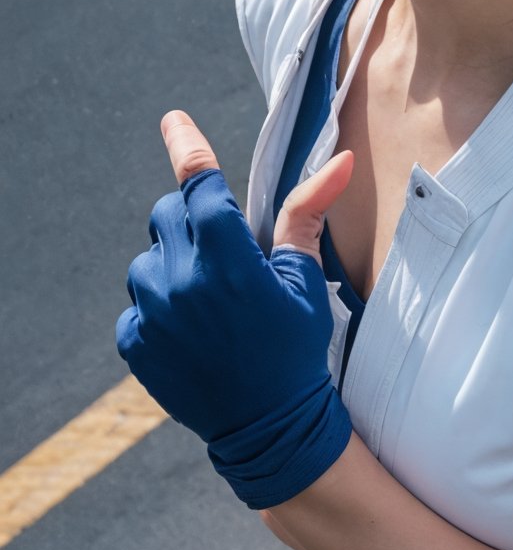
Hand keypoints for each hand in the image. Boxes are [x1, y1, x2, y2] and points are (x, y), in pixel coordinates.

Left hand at [116, 110, 357, 506]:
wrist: (271, 428)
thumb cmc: (296, 350)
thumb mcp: (305, 283)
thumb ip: (306, 216)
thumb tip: (339, 160)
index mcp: (228, 257)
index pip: (198, 181)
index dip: (186, 144)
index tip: (174, 121)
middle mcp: (181, 278)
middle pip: (169, 214)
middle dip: (192, 220)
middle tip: (224, 257)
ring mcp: (152, 312)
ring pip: (149, 260)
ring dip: (173, 269)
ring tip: (210, 307)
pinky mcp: (135, 341)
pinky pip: (137, 305)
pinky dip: (159, 310)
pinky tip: (192, 335)